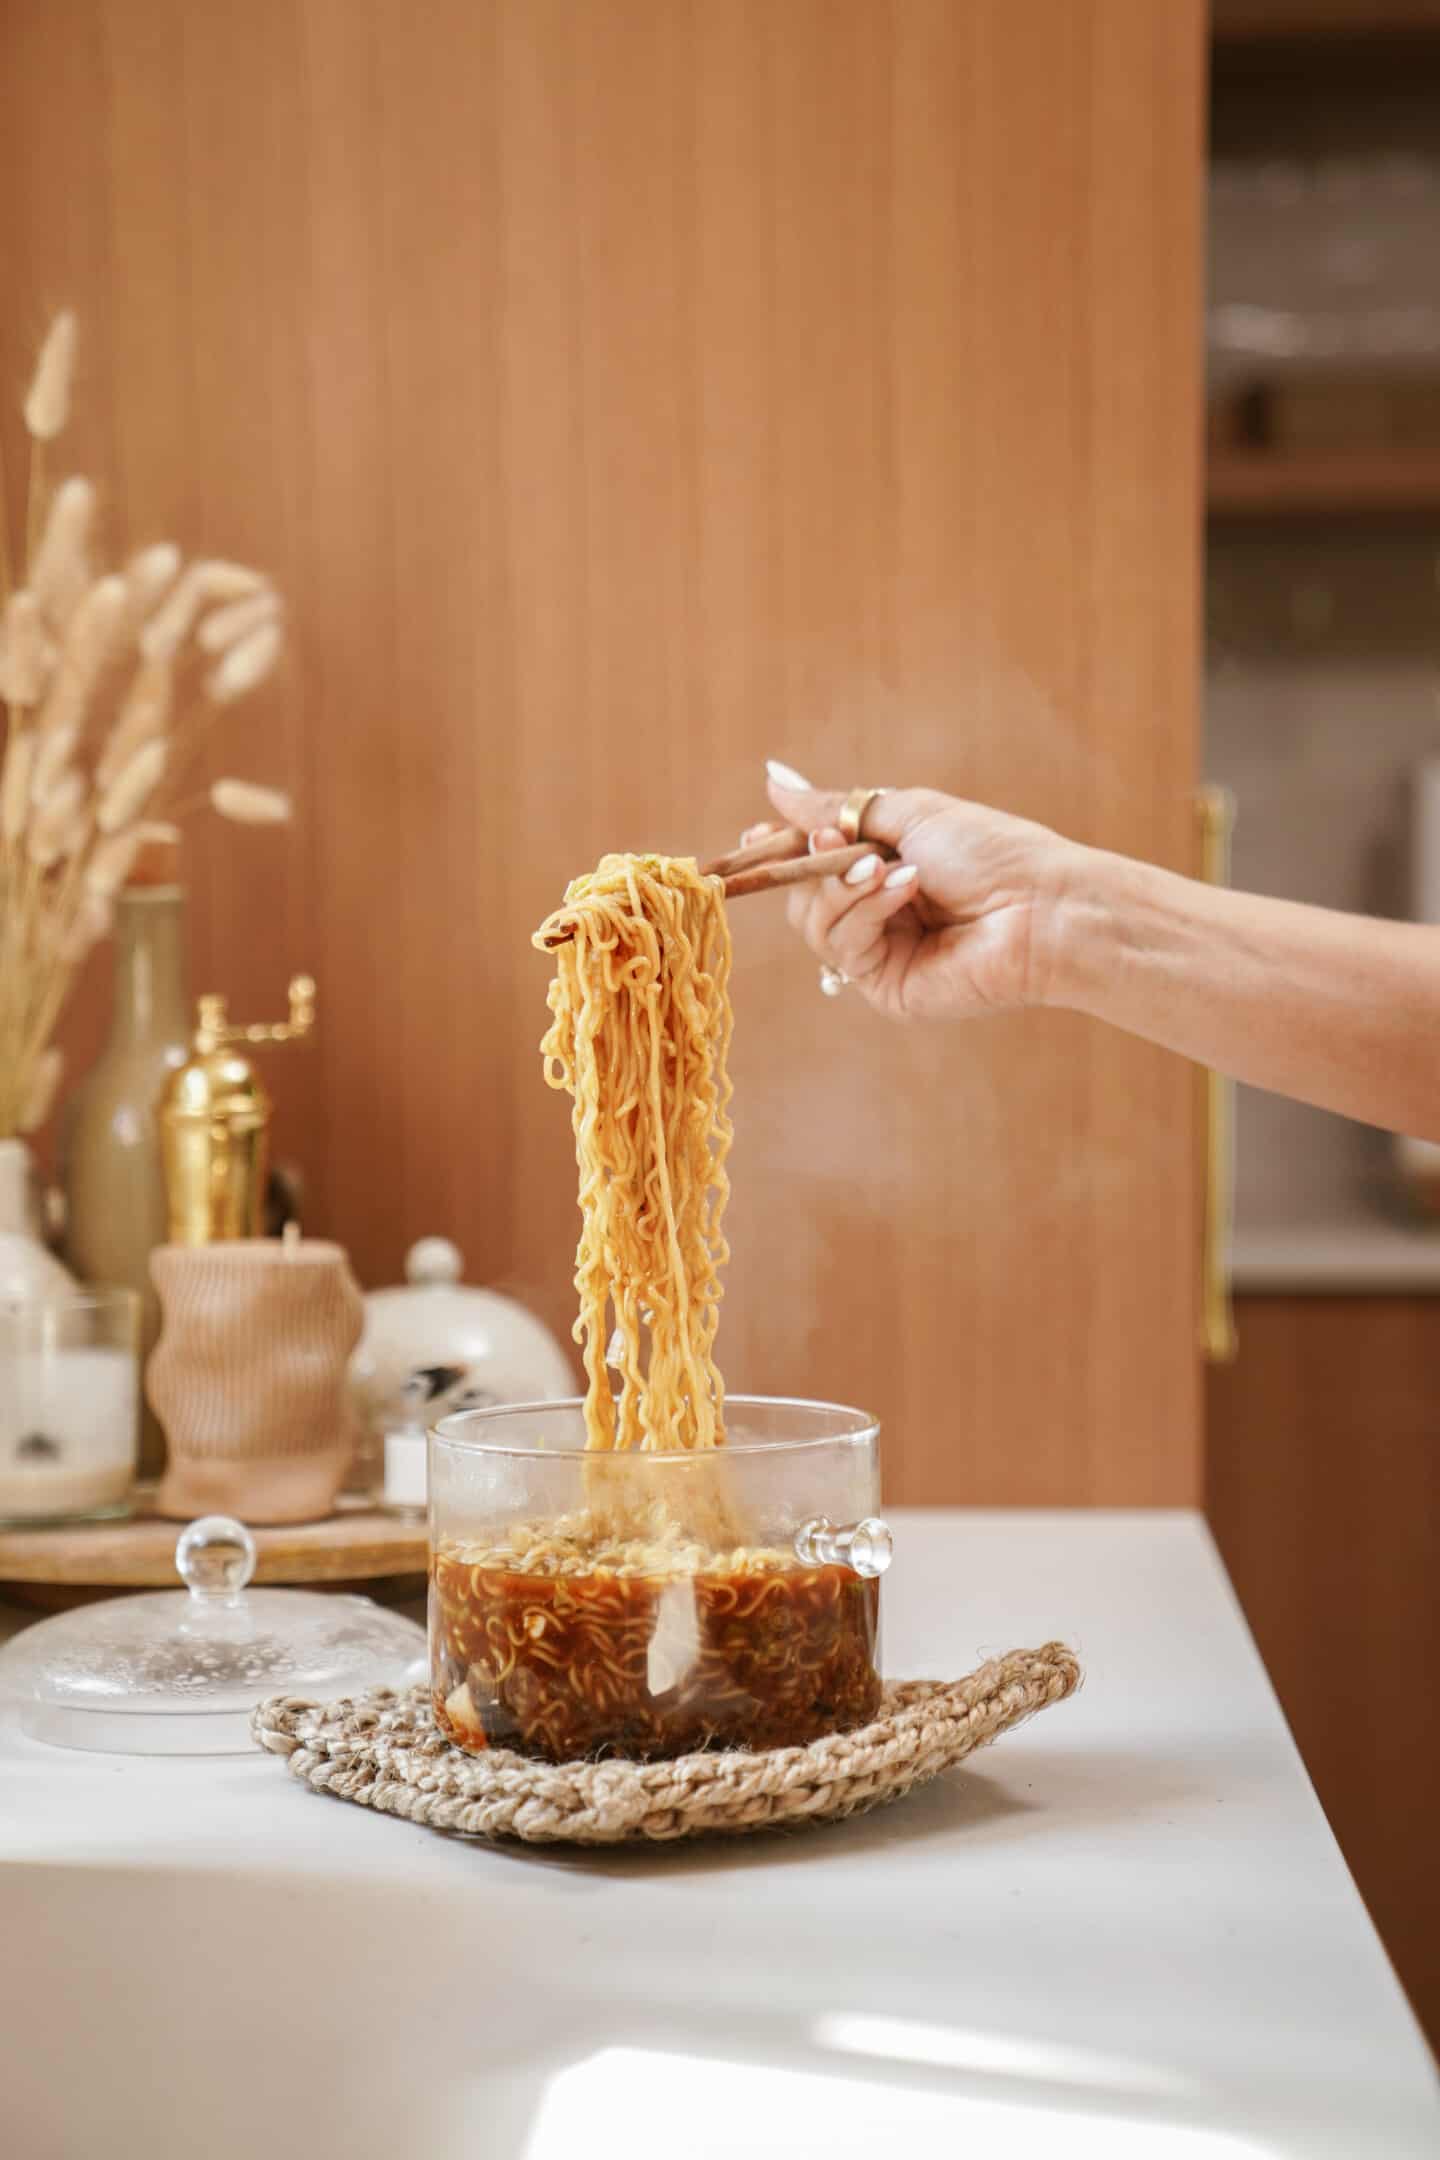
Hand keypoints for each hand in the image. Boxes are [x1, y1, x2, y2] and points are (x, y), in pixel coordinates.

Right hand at [747, 764, 1080, 1020]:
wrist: (1041, 905)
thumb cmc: (990, 852)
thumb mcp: (907, 813)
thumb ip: (835, 805)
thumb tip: (771, 777)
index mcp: (885, 868)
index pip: (814, 862)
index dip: (784, 848)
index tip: (758, 830)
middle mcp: (879, 914)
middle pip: (803, 895)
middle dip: (814, 863)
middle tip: (837, 841)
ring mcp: (882, 955)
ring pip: (814, 924)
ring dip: (843, 887)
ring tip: (890, 868)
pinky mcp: (887, 989)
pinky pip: (843, 949)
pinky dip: (865, 911)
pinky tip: (905, 890)